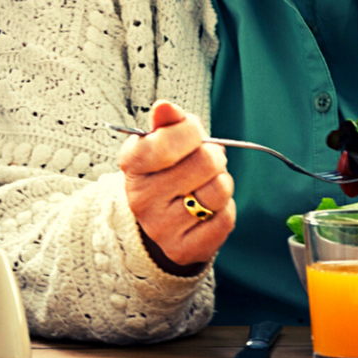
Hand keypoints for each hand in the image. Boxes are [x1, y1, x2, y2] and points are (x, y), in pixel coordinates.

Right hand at [120, 101, 235, 273]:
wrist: (159, 220)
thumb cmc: (165, 171)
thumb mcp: (160, 141)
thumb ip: (167, 122)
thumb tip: (165, 107)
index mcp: (132, 164)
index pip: (169, 139)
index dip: (191, 131)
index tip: (192, 133)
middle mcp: (141, 198)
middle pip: (206, 163)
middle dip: (214, 157)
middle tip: (204, 162)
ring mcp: (161, 227)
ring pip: (218, 192)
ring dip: (222, 183)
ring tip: (206, 185)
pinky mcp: (182, 249)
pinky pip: (225, 219)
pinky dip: (224, 209)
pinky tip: (207, 209)